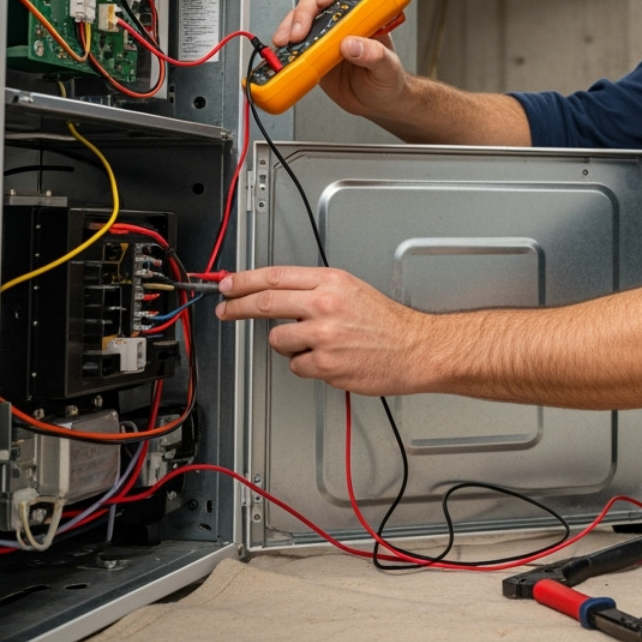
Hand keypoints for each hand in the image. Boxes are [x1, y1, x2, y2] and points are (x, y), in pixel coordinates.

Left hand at [215, 266, 431, 395]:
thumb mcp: (352, 289)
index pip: (275, 276)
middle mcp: (325, 305)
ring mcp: (324, 336)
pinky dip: (306, 365)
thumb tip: (276, 292)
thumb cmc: (387, 322)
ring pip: (278, 339)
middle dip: (237, 307)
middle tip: (225, 310)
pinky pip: (296, 366)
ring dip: (286, 344)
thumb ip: (314, 289)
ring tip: (313, 343)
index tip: (228, 285)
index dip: (244, 281)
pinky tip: (327, 359)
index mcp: (331, 282)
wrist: (416, 348)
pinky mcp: (326, 365)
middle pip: (265, 303)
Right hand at [271, 0, 408, 120]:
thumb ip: (375, 55)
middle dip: (305, 10)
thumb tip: (352, 43)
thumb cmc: (388, 80)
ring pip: (301, 16)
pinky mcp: (312, 49)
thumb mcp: (388, 68)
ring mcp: (325, 32)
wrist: (376, 104)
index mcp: (364, 13)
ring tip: (287, 41)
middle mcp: (342, 18)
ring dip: (290, 25)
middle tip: (302, 30)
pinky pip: (294, 40)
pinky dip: (285, 43)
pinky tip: (283, 50)